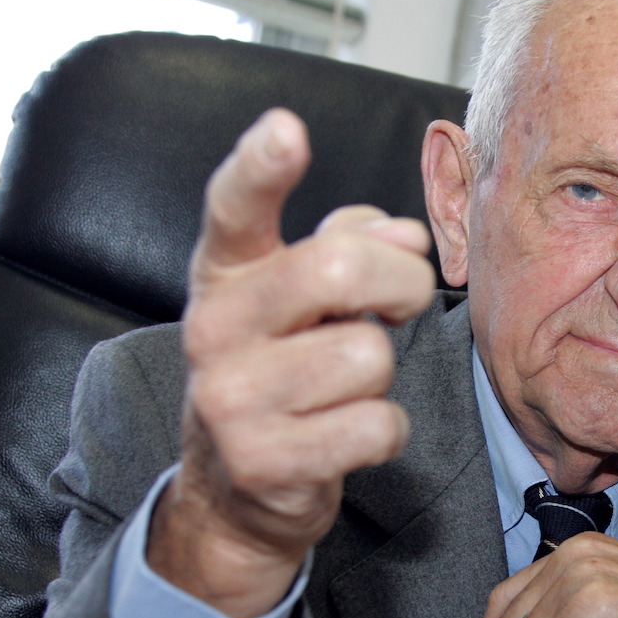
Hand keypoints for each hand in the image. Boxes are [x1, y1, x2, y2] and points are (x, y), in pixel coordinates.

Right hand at [147, 109, 435, 617]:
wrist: (238, 487)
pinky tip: (348, 434)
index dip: (261, 167)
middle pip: (338, 269)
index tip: (285, 130)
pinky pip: (376, 426)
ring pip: (368, 357)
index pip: (234, 207)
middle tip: (402, 305)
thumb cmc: (286, 368)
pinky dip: (385, 432)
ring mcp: (230, 400)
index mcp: (226, 274)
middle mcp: (214, 328)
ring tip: (345, 387)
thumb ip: (348, 245)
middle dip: (400, 284)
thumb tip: (403, 233)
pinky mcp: (263, 463)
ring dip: (382, 375)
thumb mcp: (302, 298)